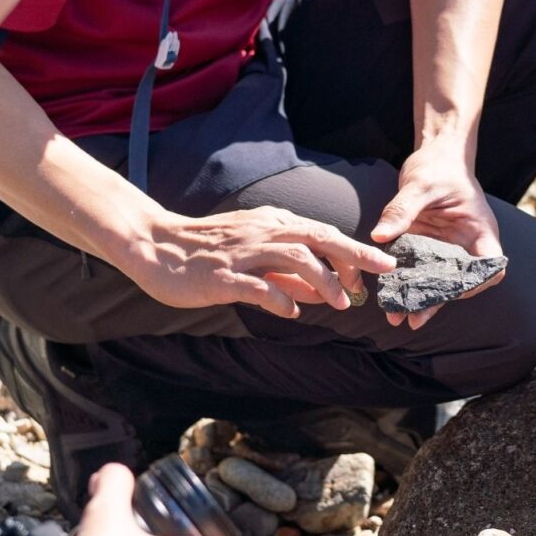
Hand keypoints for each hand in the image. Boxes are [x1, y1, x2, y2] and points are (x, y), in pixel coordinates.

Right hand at [111, 202, 395, 319]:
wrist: (155, 246)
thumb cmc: (207, 252)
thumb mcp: (253, 254)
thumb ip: (287, 272)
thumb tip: (321, 293)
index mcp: (270, 224)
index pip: (321, 232)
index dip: (353, 250)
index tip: (378, 267)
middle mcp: (261, 233)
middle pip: (318, 238)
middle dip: (354, 256)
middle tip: (380, 275)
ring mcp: (242, 253)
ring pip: (294, 257)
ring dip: (323, 280)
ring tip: (340, 303)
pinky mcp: (222, 276)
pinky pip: (259, 285)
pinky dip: (281, 297)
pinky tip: (292, 311)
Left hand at [371, 136, 503, 328]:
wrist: (436, 155)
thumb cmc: (439, 166)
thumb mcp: (421, 185)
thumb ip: (402, 210)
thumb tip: (380, 235)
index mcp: (479, 231)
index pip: (491, 266)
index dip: (476, 283)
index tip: (452, 291)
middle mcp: (466, 244)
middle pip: (459, 282)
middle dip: (436, 302)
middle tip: (412, 318)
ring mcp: (446, 247)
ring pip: (437, 280)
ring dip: (418, 298)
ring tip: (396, 316)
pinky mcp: (427, 245)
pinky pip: (419, 269)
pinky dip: (405, 282)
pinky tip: (388, 294)